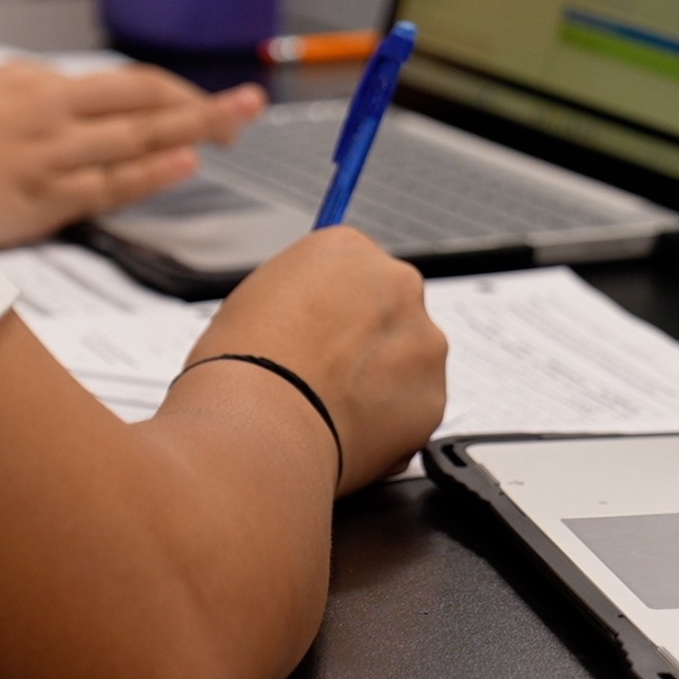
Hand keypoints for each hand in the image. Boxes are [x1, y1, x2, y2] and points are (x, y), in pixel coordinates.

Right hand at [0, 59, 265, 248]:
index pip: (125, 83)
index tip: (207, 105)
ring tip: (238, 129)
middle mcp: (46, 110)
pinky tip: (184, 163)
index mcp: (33, 82)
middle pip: (144, 100)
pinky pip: (108, 184)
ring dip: (194, 131)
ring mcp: (46, 156)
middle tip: (251, 105)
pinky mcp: (39, 200)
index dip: (176, 94)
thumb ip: (41, 103)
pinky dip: (150, 172)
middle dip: (204, 103)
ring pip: (136, 138)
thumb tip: (93, 113)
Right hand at [181, 229, 448, 494]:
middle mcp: (398, 283)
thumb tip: (311, 310)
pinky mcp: (434, 395)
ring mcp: (424, 340)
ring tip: (332, 406)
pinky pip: (414, 407)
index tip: (324, 332)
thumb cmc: (244, 361)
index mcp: (349, 248)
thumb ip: (302, 294)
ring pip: (410, 359)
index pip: (357, 270)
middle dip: (369, 340)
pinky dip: (391, 422)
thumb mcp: (257, 297)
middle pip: (391, 309)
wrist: (261, 421)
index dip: (336, 308)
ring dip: (384, 380)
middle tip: (329, 373)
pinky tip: (348, 429)